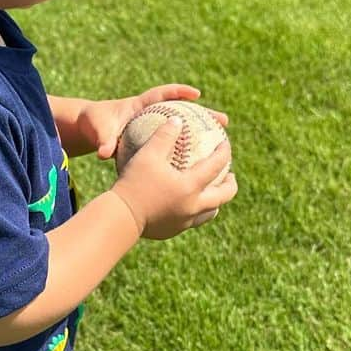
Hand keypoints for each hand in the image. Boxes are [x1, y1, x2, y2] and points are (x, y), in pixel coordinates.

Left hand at [77, 84, 228, 160]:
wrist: (88, 129)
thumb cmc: (94, 124)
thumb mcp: (98, 129)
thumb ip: (103, 140)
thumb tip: (104, 154)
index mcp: (140, 105)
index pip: (162, 94)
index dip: (179, 92)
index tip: (196, 95)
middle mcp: (151, 115)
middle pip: (182, 112)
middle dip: (203, 114)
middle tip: (223, 122)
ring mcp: (154, 128)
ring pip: (182, 130)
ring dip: (200, 136)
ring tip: (221, 146)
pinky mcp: (152, 142)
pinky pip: (174, 146)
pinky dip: (185, 153)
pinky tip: (200, 167)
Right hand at [110, 118, 236, 240]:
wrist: (120, 217)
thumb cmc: (134, 183)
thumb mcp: (148, 155)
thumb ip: (164, 136)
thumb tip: (177, 120)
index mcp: (190, 186)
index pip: (216, 166)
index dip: (224, 153)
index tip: (225, 144)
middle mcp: (193, 206)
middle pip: (223, 196)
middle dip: (230, 184)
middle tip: (230, 174)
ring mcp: (184, 221)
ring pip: (210, 213)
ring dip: (215, 201)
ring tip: (212, 192)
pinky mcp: (173, 230)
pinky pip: (191, 221)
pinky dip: (195, 211)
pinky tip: (186, 204)